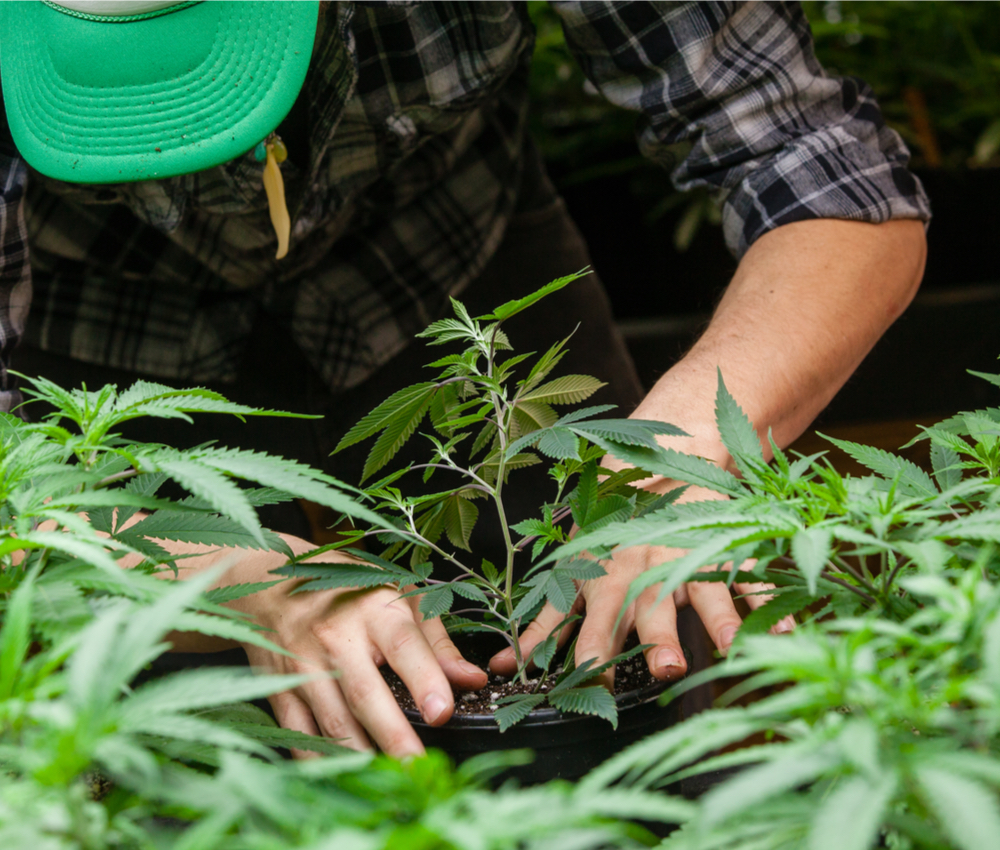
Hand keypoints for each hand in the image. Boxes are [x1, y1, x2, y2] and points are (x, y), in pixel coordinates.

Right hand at [166, 543, 486, 758]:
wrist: (273, 581)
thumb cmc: (351, 591)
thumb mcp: (401, 598)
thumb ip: (437, 644)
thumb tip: (474, 681)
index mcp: (375, 610)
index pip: (403, 645)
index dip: (424, 679)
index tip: (443, 713)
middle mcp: (337, 637)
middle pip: (365, 693)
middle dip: (393, 736)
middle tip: (418, 769)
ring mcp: (303, 664)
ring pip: (331, 719)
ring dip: (359, 756)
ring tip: (387, 784)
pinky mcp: (279, 687)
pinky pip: (298, 731)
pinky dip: (318, 759)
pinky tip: (341, 779)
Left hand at [489, 487, 793, 688]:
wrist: (659, 458)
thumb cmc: (608, 530)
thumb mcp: (573, 571)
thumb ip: (545, 622)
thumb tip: (501, 668)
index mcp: (606, 577)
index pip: (594, 620)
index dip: (589, 651)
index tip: (588, 683)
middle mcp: (645, 567)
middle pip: (651, 603)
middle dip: (656, 635)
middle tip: (665, 668)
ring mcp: (687, 554)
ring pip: (704, 586)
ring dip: (719, 618)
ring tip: (735, 647)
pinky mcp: (722, 543)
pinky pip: (750, 573)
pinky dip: (770, 599)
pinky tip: (790, 626)